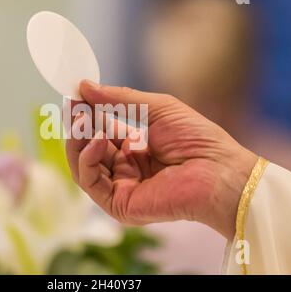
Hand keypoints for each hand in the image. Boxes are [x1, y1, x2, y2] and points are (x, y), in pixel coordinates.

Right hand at [66, 80, 256, 239]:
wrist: (218, 170)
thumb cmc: (196, 138)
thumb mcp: (156, 109)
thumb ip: (119, 100)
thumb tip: (84, 86)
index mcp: (136, 150)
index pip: (101, 132)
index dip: (88, 114)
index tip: (75, 94)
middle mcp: (126, 170)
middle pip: (88, 149)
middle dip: (79, 126)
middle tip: (72, 104)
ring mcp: (121, 188)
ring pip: (83, 167)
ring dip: (78, 141)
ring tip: (81, 119)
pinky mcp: (119, 205)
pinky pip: (90, 182)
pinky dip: (88, 159)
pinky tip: (98, 139)